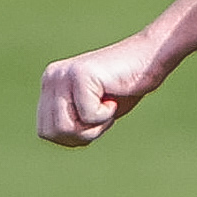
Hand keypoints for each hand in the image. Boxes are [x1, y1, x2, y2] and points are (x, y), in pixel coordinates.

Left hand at [36, 30, 167, 145]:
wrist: (150, 59)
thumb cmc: (125, 88)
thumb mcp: (91, 110)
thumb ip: (70, 120)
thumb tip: (56, 136)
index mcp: (49, 85)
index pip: (46, 131)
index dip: (74, 136)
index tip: (95, 117)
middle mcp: (51, 77)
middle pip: (53, 133)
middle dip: (83, 134)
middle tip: (103, 112)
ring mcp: (64, 75)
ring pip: (66, 127)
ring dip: (94, 126)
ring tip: (107, 105)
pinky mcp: (81, 76)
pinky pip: (88, 116)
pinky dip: (106, 115)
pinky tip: (113, 97)